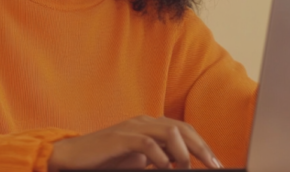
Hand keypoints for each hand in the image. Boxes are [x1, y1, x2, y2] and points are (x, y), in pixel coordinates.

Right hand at [47, 115, 223, 170]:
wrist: (73, 156)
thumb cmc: (105, 160)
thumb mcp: (137, 161)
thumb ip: (158, 159)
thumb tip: (181, 165)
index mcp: (150, 125)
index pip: (184, 130)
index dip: (202, 145)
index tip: (215, 162)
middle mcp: (144, 122)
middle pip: (182, 129)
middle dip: (202, 148)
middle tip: (215, 165)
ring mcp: (133, 128)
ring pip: (169, 132)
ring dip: (183, 152)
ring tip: (187, 168)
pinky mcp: (121, 138)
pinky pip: (147, 143)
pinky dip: (160, 156)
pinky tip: (165, 167)